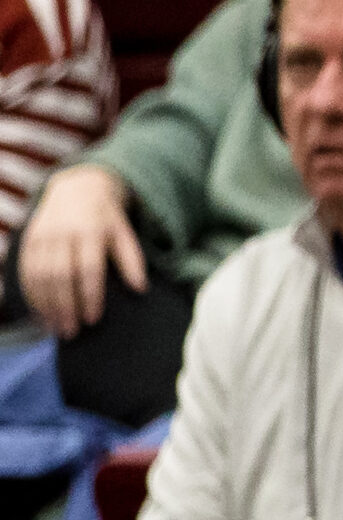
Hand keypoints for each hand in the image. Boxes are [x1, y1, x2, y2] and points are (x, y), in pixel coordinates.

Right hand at [17, 165, 145, 338]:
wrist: (77, 187)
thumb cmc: (106, 217)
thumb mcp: (124, 232)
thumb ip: (132, 259)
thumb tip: (141, 289)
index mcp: (90, 230)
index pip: (88, 269)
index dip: (90, 296)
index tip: (93, 320)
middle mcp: (62, 233)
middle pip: (60, 276)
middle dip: (64, 307)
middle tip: (71, 332)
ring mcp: (41, 236)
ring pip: (38, 277)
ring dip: (45, 306)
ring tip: (55, 329)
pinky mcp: (28, 241)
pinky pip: (25, 272)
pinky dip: (31, 296)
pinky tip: (40, 314)